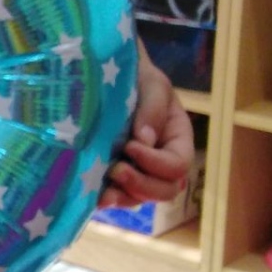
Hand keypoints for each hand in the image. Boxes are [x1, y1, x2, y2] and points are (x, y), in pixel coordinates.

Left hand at [99, 51, 194, 207]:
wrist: (107, 72)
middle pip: (164, 190)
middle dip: (142, 185)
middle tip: (116, 170)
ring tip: (103, 192)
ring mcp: (137, 170)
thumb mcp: (152, 83)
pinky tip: (93, 196)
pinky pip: (115, 196)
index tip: (130, 146)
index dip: (156, 163)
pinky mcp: (112, 175)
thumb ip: (153, 108)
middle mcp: (161, 161)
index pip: (177, 164)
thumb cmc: (137, 76)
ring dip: (123, 197)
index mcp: (178, 140)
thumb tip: (145, 140)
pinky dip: (106, 199)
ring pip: (139, 198)